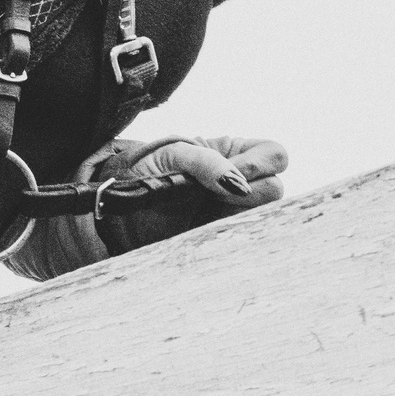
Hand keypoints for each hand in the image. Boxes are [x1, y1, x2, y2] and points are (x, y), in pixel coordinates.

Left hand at [88, 133, 288, 252]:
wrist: (118, 208)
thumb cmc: (145, 171)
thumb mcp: (173, 155)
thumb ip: (207, 162)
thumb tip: (237, 183)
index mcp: (233, 154)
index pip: (274, 155)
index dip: (260, 165)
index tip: (234, 175)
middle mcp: (238, 182)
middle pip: (275, 188)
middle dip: (249, 192)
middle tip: (214, 195)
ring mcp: (231, 212)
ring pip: (265, 216)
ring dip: (238, 214)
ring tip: (204, 211)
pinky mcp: (220, 238)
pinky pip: (243, 241)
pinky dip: (230, 237)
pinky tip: (206, 230)